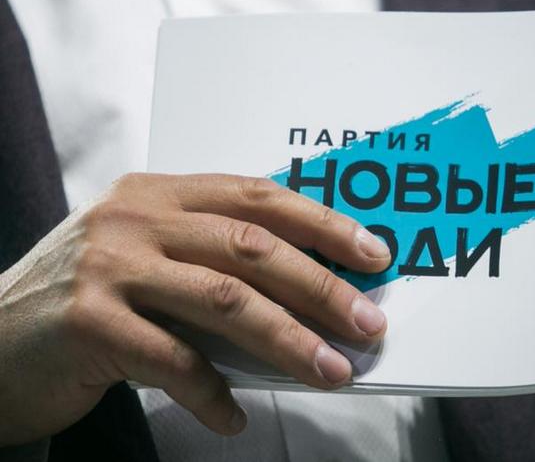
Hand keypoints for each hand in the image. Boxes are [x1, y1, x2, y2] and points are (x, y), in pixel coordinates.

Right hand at [0, 173, 390, 444]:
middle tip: (365, 324)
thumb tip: (308, 291)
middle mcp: (136, 219)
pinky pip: (171, 361)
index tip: (372, 255)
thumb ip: (213, 258)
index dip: (322, 223)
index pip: (258, 197)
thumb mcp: (149, 256)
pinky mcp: (86, 322)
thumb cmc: (88, 297)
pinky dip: (212, 393)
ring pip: (224, 300)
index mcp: (160, 193)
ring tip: (330, 372)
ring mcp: (108, 267)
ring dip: (287, 341)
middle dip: (319, 287)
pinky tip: (233, 418)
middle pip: (251, 247)